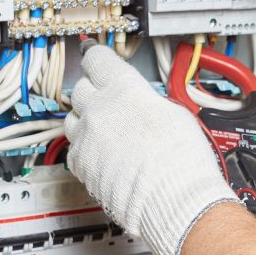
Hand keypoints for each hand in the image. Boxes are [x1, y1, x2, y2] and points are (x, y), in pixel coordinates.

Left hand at [64, 41, 237, 254]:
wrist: (175, 200)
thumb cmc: (182, 161)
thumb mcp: (174, 112)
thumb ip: (146, 100)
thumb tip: (139, 101)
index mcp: (124, 89)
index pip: (97, 59)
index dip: (97, 56)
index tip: (94, 54)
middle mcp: (99, 109)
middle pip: (81, 87)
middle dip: (94, 91)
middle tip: (108, 99)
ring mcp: (86, 138)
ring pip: (72, 117)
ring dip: (86, 119)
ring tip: (106, 130)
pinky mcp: (81, 164)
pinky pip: (74, 147)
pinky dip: (85, 147)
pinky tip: (103, 154)